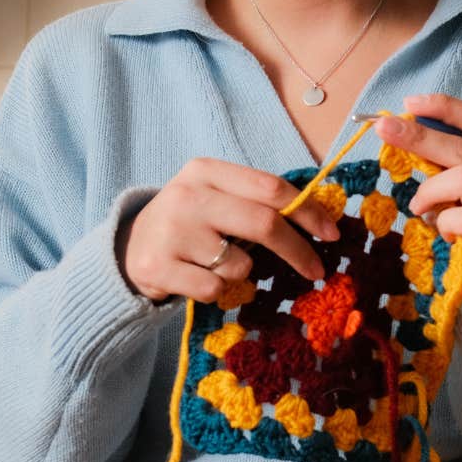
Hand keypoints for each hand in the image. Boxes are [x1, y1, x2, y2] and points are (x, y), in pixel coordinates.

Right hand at [118, 157, 341, 304]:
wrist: (129, 248)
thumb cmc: (189, 223)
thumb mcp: (216, 197)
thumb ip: (257, 201)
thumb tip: (319, 221)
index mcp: (206, 170)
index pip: (270, 187)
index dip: (308, 211)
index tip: (332, 233)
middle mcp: (188, 195)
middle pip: (263, 224)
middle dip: (298, 250)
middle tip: (317, 270)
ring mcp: (171, 231)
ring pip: (239, 264)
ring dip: (241, 273)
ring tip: (214, 263)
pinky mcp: (158, 266)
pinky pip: (214, 289)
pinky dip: (215, 291)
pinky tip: (194, 277)